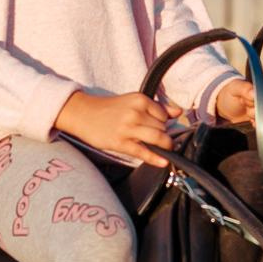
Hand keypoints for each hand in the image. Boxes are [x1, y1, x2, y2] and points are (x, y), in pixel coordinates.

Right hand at [54, 90, 186, 167]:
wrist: (83, 114)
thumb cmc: (110, 108)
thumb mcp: (133, 101)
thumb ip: (157, 107)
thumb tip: (179, 112)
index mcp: (140, 100)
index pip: (165, 115)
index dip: (165, 123)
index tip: (161, 127)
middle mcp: (135, 113)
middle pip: (163, 128)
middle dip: (164, 135)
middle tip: (158, 138)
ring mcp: (128, 129)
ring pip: (158, 139)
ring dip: (164, 146)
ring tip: (163, 148)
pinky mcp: (121, 143)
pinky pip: (144, 152)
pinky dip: (156, 158)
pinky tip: (163, 162)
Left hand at [214, 73, 262, 129]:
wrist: (233, 109)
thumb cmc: (234, 95)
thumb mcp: (234, 89)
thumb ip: (243, 88)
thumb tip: (254, 93)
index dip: (260, 97)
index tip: (249, 101)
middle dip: (259, 110)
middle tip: (248, 110)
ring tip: (254, 118)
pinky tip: (260, 124)